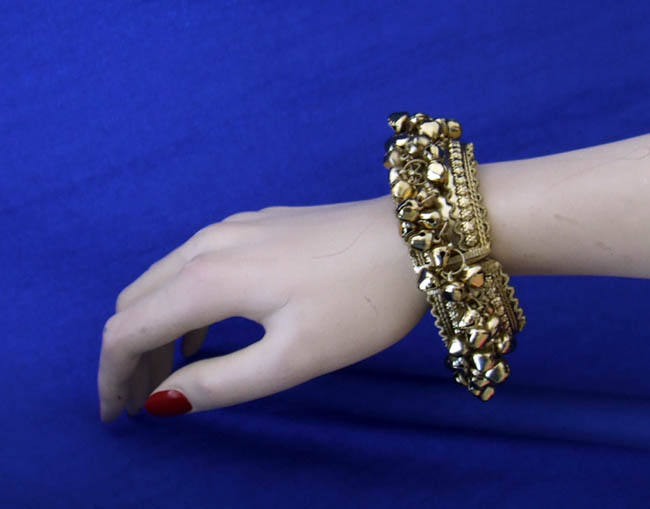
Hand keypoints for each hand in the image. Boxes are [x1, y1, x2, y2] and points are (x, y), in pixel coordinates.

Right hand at [98, 194, 429, 420]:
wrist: (415, 238)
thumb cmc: (359, 302)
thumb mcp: (291, 358)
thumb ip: (220, 382)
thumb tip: (164, 400)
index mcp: (207, 278)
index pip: (127, 330)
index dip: (111, 378)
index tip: (117, 416)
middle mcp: (206, 244)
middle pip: (137, 301)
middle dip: (129, 354)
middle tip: (143, 400)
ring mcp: (231, 227)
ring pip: (164, 279)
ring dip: (156, 327)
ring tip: (171, 372)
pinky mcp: (256, 224)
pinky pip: (195, 263)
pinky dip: (184, 302)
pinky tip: (206, 328)